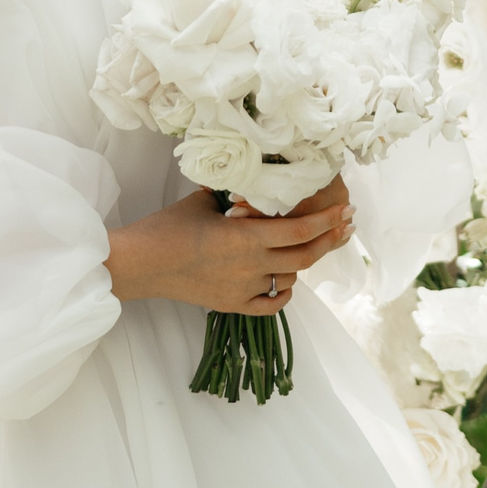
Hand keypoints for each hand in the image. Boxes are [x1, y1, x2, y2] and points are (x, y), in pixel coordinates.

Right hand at [106, 183, 354, 312]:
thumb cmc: (168, 227)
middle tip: (346, 226)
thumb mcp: (204, 202)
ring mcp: (243, 289)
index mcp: (245, 236)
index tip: (346, 211)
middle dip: (330, 240)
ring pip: (290, 277)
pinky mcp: (232, 305)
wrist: (140, 265)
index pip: (299, 230)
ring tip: (312, 244)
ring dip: (302, 261)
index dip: (327, 221)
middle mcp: (250, 265)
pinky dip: (284, 292)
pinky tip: (288, 280)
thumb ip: (235, 195)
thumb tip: (253, 181)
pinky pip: (271, 304)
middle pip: (304, 256)